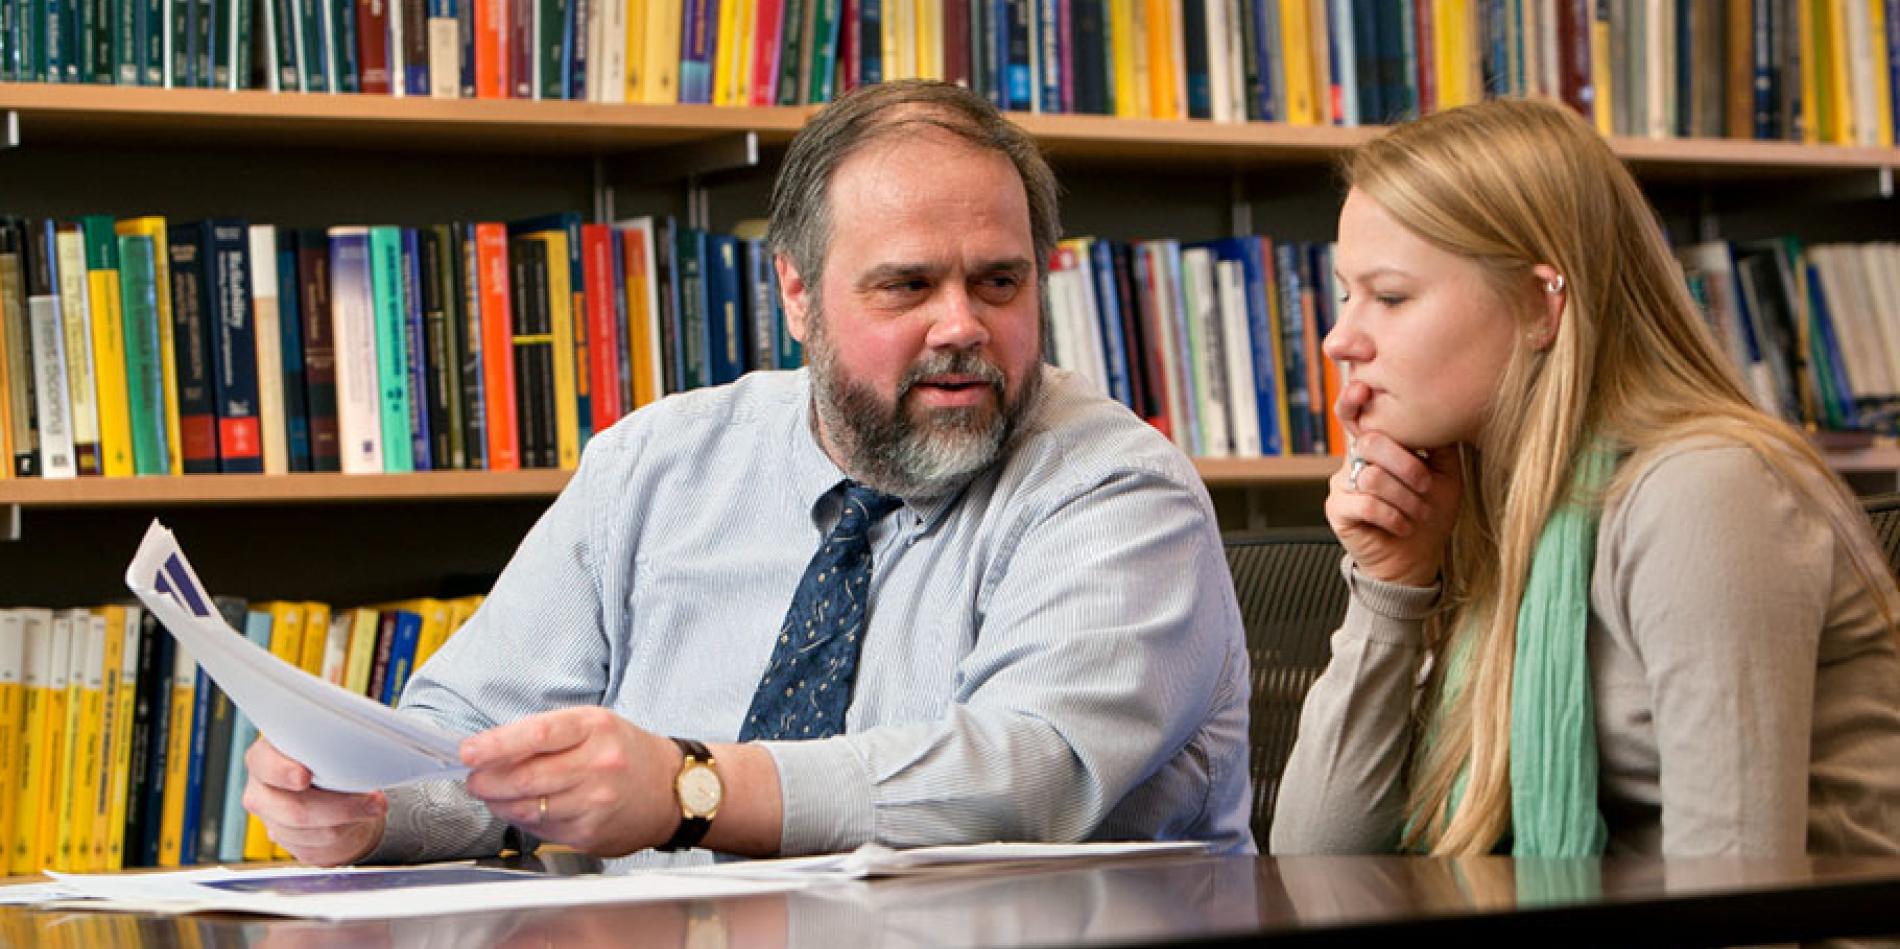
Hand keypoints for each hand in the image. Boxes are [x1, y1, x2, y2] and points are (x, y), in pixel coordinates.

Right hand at [241, 736, 387, 865]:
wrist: (329, 788)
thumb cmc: (326, 757)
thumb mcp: (325, 744)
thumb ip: (327, 747)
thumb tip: (356, 752)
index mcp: (263, 757)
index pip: (265, 765)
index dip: (284, 772)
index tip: (305, 777)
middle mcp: (260, 790)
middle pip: (295, 809)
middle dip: (341, 807)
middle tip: (376, 801)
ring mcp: (270, 819)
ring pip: (309, 832)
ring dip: (348, 822)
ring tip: (373, 807)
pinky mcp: (286, 843)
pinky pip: (314, 848)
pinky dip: (342, 836)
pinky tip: (355, 822)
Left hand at [459, 707, 680, 857]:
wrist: (670, 790)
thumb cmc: (626, 752)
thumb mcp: (593, 725)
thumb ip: (546, 734)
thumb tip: (492, 750)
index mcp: (595, 728)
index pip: (536, 735)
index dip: (495, 745)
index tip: (469, 752)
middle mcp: (598, 765)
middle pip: (525, 778)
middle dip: (487, 781)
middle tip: (474, 778)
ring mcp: (595, 803)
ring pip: (527, 807)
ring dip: (499, 802)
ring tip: (493, 794)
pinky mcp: (590, 833)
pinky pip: (540, 828)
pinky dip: (522, 819)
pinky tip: (523, 808)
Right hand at [1326, 384, 1462, 587]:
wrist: (1414, 559)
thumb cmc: (1428, 513)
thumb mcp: (1444, 475)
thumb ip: (1438, 444)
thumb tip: (1438, 410)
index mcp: (1377, 446)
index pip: (1357, 414)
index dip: (1352, 399)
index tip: (1361, 387)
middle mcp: (1354, 460)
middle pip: (1369, 443)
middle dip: (1406, 466)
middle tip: (1426, 486)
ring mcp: (1342, 484)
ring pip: (1372, 477)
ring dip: (1405, 500)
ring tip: (1418, 514)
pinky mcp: (1337, 510)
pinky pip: (1366, 504)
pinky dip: (1393, 517)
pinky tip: (1403, 526)